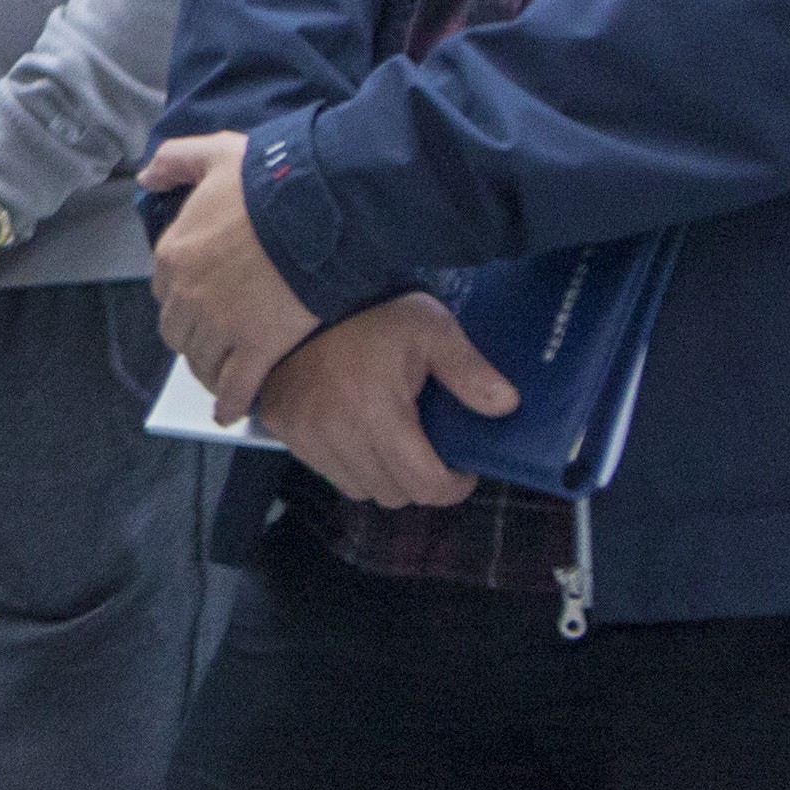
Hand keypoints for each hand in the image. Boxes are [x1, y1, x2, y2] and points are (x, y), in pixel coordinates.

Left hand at [145, 131, 318, 414]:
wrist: (322, 206)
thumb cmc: (273, 178)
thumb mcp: (216, 153)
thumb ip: (176, 160)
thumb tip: (146, 177)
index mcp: (174, 252)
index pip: (166, 288)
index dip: (184, 297)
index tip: (200, 303)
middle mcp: (187, 292)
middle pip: (179, 329)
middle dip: (193, 336)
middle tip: (213, 342)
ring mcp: (220, 324)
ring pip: (203, 360)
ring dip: (211, 369)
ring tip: (225, 374)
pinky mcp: (257, 347)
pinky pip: (236, 385)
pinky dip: (231, 402)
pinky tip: (232, 412)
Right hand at [255, 293, 518, 513]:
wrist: (303, 295)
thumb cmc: (374, 314)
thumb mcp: (433, 331)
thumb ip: (470, 372)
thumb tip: (507, 406)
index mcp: (378, 415)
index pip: (423, 485)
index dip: (452, 487)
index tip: (461, 471)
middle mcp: (337, 434)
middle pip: (391, 494)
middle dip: (418, 482)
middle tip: (429, 456)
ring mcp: (304, 434)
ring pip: (357, 487)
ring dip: (381, 476)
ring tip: (393, 446)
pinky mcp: (282, 428)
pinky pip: (324, 469)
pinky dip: (347, 463)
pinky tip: (357, 434)